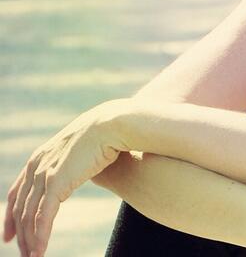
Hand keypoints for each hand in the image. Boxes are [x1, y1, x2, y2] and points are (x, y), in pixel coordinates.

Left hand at [3, 99, 126, 256]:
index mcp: (39, 157)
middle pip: (20, 208)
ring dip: (30, 241)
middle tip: (24, 254)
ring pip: (29, 216)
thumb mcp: (80, 150)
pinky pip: (42, 217)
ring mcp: (45, 173)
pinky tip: (40, 252)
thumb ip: (72, 162)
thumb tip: (80, 169)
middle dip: (20, 235)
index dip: (10, 216)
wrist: (111, 124)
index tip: (9, 236)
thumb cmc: (103, 134)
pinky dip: (40, 237)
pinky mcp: (56, 182)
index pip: (16, 192)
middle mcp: (37, 165)